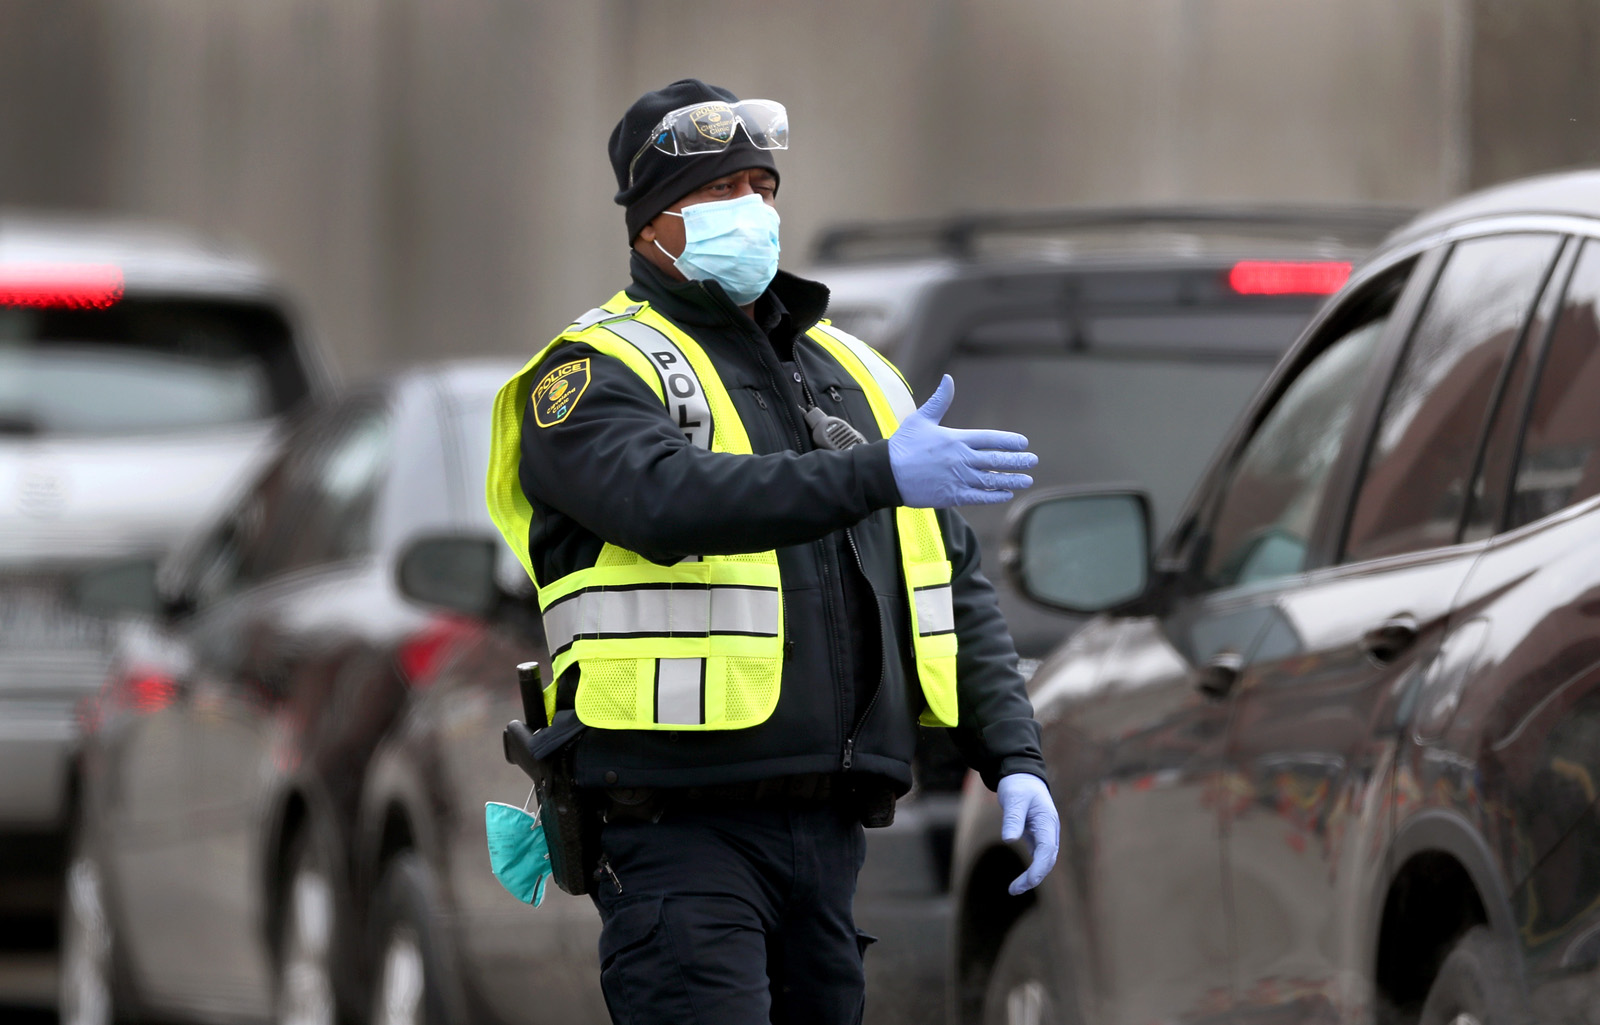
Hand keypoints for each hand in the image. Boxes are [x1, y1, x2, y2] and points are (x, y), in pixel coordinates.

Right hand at [887, 375, 1036, 507]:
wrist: (886, 473)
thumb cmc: (903, 445)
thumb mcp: (921, 418)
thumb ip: (940, 400)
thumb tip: (948, 379)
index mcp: (956, 439)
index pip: (990, 439)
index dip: (1009, 441)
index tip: (1023, 443)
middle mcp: (961, 459)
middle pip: (996, 460)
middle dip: (1017, 461)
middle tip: (1032, 461)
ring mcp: (957, 478)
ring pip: (991, 480)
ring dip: (1011, 480)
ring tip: (1026, 480)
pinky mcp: (951, 495)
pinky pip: (978, 496)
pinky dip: (993, 496)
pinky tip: (1005, 494)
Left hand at [998, 772, 1058, 894]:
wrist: (1023, 776)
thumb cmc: (1018, 786)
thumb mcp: (1013, 798)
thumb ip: (1012, 818)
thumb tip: (1009, 840)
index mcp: (1048, 821)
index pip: (1047, 850)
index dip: (1038, 868)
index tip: (1026, 881)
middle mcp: (1050, 830)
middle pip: (1048, 860)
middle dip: (1034, 877)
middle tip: (1014, 889)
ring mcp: (1046, 834)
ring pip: (1044, 861)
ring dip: (1033, 876)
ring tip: (1014, 889)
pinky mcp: (1038, 836)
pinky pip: (1038, 857)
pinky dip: (1031, 869)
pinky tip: (1020, 880)